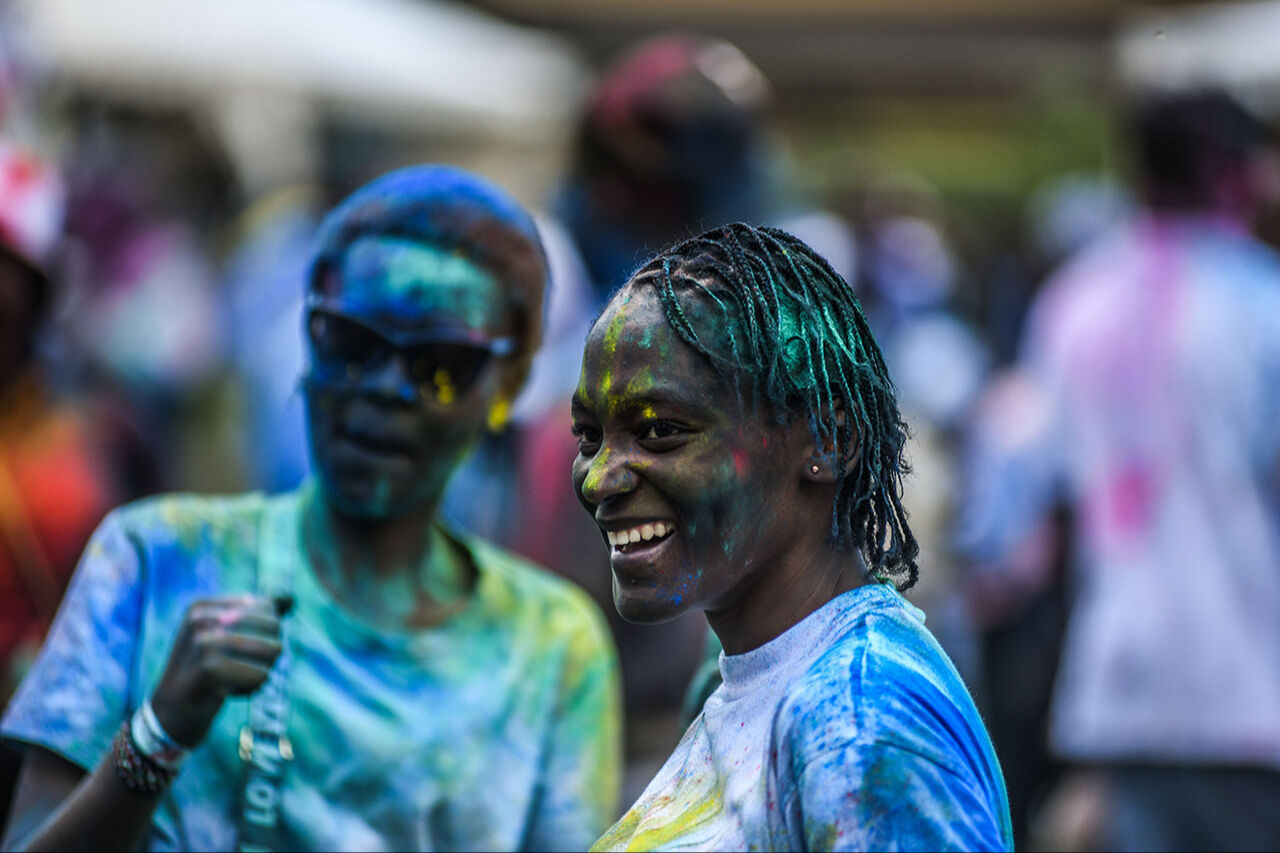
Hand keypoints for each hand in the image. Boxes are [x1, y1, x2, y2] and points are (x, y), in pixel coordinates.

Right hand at [149, 596, 283, 747]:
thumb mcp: (223, 637)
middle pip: (273, 626)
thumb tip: (290, 599)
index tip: (238, 652)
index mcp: (202, 607)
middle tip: (240, 669)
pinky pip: (261, 675)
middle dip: (268, 653)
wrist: (170, 715)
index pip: (266, 607)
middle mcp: (201, 619)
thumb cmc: (204, 675)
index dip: (266, 634)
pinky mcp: (209, 669)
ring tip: (234, 679)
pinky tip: (226, 693)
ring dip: (261, 671)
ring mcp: (203, 643)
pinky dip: (252, 688)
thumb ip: (256, 617)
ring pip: (272, 649)